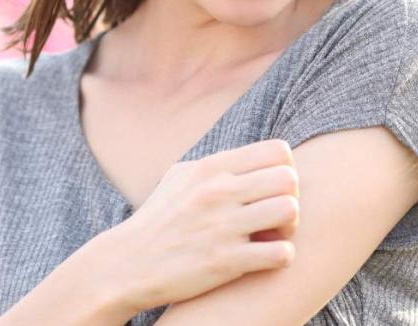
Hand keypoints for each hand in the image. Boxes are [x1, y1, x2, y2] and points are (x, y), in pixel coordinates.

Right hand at [112, 138, 299, 310]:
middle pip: (289, 179)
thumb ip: (218, 164)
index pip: (278, 151)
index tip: (271, 191)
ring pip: (289, 211)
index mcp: (211, 168)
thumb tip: (251, 156)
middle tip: (276, 218)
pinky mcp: (225, 262)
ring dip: (289, 228)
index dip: (284, 170)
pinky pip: (281, 253)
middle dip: (290, 199)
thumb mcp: (181, 178)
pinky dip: (282, 257)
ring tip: (274, 237)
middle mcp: (217, 192)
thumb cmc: (159, 220)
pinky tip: (266, 259)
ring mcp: (222, 226)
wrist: (126, 265)